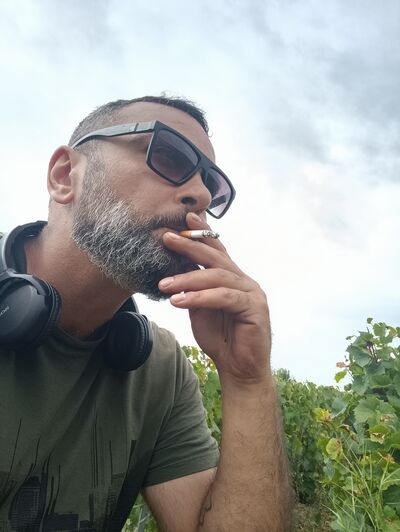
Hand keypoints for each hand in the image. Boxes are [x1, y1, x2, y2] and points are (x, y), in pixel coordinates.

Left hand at [159, 213, 271, 386]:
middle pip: (216, 257)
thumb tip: (174, 272)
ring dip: (188, 278)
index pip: (217, 251)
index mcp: (233, 279)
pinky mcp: (254, 308)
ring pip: (217, 276)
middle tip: (166, 238)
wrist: (239, 370)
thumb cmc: (221, 339)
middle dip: (190, 246)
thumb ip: (194, 289)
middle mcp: (244, 281)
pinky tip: (179, 301)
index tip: (184, 219)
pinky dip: (199, 297)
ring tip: (164, 284)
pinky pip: (223, 297)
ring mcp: (252, 293)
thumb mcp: (200, 309)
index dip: (201, 234)